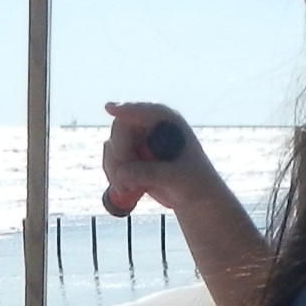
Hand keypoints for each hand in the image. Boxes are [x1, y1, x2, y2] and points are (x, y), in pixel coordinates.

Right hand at [101, 101, 213, 216]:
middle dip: (119, 154)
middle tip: (123, 178)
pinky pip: (111, 160)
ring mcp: (138, 139)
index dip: (126, 109)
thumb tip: (121, 173)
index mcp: (168, 120)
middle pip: (121, 129)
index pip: (144, 110)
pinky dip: (114, 176)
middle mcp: (150, 125)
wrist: (195, 196)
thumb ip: (151, 173)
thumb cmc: (195, 182)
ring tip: (129, 189)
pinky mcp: (130, 156)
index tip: (109, 109)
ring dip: (114, 169)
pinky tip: (127, 190)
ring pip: (112, 147)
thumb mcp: (177, 177)